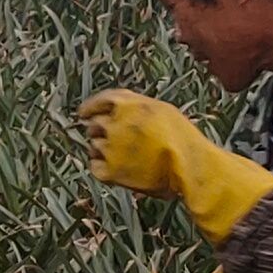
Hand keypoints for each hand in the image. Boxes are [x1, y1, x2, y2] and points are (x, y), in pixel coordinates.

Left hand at [77, 89, 272, 243]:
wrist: (189, 167)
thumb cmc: (183, 140)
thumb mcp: (162, 110)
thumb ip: (136, 107)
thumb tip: (115, 111)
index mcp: (129, 104)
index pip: (100, 101)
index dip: (89, 107)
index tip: (83, 113)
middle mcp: (115, 123)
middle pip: (94, 124)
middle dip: (99, 130)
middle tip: (112, 140)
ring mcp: (111, 147)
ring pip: (94, 145)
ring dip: (102, 150)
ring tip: (124, 157)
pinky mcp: (110, 171)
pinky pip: (94, 166)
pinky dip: (101, 167)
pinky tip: (116, 169)